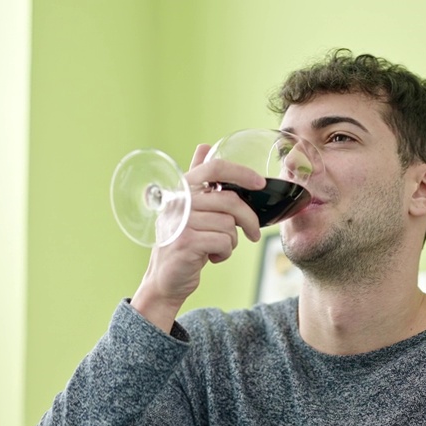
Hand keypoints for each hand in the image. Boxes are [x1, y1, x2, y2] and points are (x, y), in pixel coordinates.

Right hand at [130, 144, 264, 331]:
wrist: (165, 280)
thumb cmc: (182, 242)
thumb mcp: (189, 209)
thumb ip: (197, 180)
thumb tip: (204, 145)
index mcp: (181, 189)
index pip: (214, 167)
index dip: (241, 172)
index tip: (259, 182)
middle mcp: (179, 201)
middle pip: (230, 200)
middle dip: (248, 219)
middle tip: (253, 234)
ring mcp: (180, 222)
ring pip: (228, 225)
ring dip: (231, 242)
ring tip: (217, 248)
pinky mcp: (186, 242)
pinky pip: (223, 242)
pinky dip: (224, 253)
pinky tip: (211, 258)